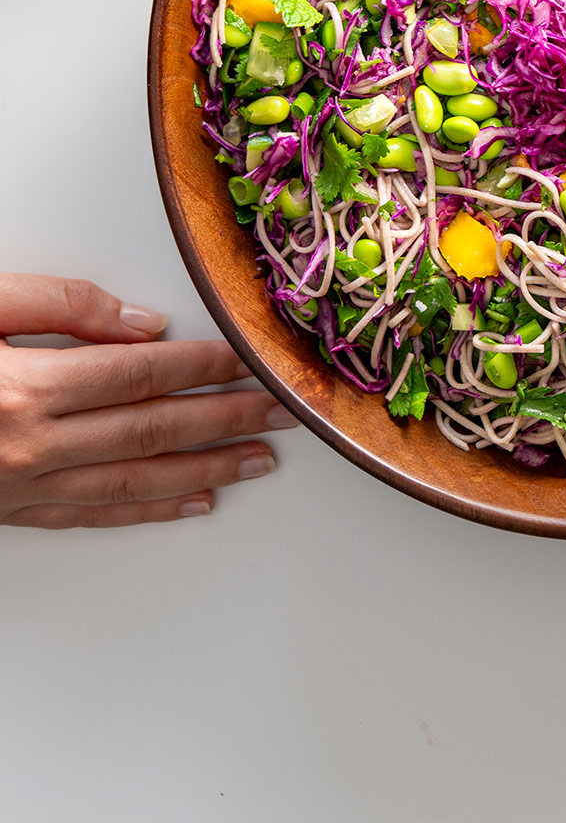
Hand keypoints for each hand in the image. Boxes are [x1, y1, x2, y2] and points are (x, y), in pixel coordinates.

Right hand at [0, 273, 298, 528]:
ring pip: (133, 482)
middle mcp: (30, 446)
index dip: (203, 366)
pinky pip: (94, 516)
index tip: (250, 360)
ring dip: (204, 469)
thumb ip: (63, 305)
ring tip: (258, 458)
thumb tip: (145, 324)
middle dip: (226, 418)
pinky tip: (195, 501)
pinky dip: (151, 509)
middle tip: (281, 411)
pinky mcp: (12, 511)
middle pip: (151, 429)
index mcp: (26, 388)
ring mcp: (22, 487)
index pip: (140, 374)